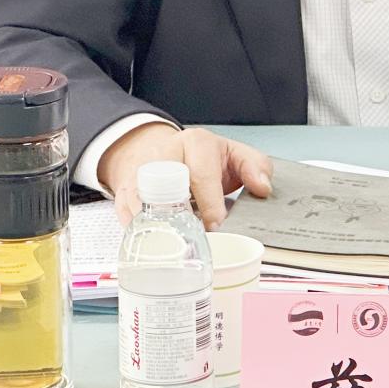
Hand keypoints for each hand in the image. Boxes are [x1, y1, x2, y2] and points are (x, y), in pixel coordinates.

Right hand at [97, 122, 272, 229]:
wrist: (169, 152)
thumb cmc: (205, 159)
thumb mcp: (236, 155)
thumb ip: (256, 167)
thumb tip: (262, 188)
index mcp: (196, 143)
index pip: (201, 174)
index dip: (210, 203)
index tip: (216, 225)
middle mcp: (165, 153)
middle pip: (168, 186)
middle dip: (181, 216)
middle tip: (195, 239)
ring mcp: (142, 171)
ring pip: (142, 200)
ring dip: (157, 225)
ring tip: (173, 245)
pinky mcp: (126, 189)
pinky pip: (126, 211)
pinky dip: (137, 229)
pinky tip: (152, 243)